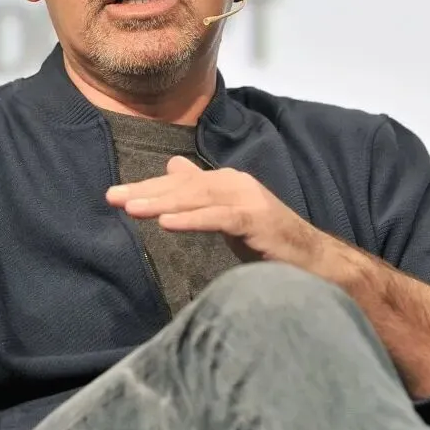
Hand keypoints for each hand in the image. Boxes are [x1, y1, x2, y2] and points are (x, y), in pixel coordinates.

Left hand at [106, 157, 319, 265]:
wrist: (316, 262)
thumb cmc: (268, 242)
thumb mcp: (228, 215)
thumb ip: (202, 194)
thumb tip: (173, 166)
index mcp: (226, 182)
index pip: (180, 182)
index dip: (148, 187)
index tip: (115, 195)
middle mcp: (236, 183)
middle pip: (184, 185)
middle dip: (147, 191)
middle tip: (112, 197)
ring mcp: (248, 200)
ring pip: (197, 198)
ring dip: (162, 203)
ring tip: (131, 208)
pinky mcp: (257, 220)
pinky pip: (219, 218)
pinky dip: (192, 219)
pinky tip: (167, 224)